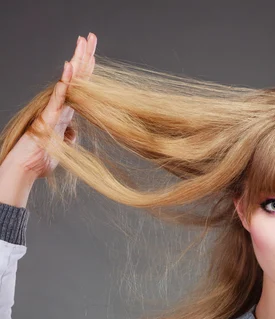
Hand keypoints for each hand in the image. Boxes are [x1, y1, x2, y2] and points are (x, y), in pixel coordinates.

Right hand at [1, 33, 96, 180]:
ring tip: (82, 44)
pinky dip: (65, 83)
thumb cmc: (40, 159)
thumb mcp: (62, 146)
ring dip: (76, 62)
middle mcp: (59, 107)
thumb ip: (68, 136)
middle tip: (89, 36)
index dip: (86, 69)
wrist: (24, 170)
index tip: (93, 52)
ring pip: (67, 82)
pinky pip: (58, 98)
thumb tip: (74, 131)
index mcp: (65, 112)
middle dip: (82, 56)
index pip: (79, 85)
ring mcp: (53, 111)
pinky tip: (69, 68)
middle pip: (74, 77)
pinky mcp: (48, 119)